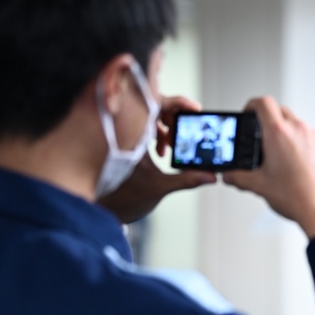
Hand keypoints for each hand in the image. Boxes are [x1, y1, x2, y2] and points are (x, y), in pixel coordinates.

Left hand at [98, 95, 215, 223]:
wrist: (104, 211)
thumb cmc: (123, 199)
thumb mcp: (161, 187)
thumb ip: (187, 179)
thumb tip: (210, 176)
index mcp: (133, 135)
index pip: (156, 105)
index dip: (178, 102)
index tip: (194, 108)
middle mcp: (125, 130)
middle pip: (154, 107)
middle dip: (173, 117)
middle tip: (183, 130)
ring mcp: (123, 135)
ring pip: (148, 117)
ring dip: (165, 128)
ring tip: (170, 145)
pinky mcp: (121, 141)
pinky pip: (141, 127)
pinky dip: (155, 134)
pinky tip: (161, 151)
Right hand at [221, 96, 314, 238]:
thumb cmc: (296, 198)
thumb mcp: (259, 187)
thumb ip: (239, 177)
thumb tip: (229, 176)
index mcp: (279, 134)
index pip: (263, 103)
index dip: (252, 105)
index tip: (249, 114)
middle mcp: (300, 130)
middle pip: (281, 112)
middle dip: (270, 121)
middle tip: (262, 139)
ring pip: (299, 127)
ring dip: (288, 136)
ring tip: (282, 159)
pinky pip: (314, 140)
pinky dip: (305, 147)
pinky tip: (300, 168)